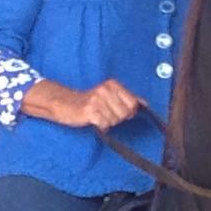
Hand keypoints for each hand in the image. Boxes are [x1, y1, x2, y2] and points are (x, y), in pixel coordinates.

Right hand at [24, 78, 141, 130]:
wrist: (65, 104)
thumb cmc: (90, 102)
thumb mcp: (110, 96)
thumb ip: (128, 99)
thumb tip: (145, 104)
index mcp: (113, 85)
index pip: (133, 103)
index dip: (128, 112)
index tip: (118, 110)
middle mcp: (105, 90)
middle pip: (125, 113)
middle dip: (117, 118)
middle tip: (105, 113)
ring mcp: (97, 100)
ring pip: (115, 120)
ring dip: (107, 122)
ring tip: (98, 115)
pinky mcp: (89, 111)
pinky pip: (104, 124)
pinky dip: (100, 126)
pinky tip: (94, 120)